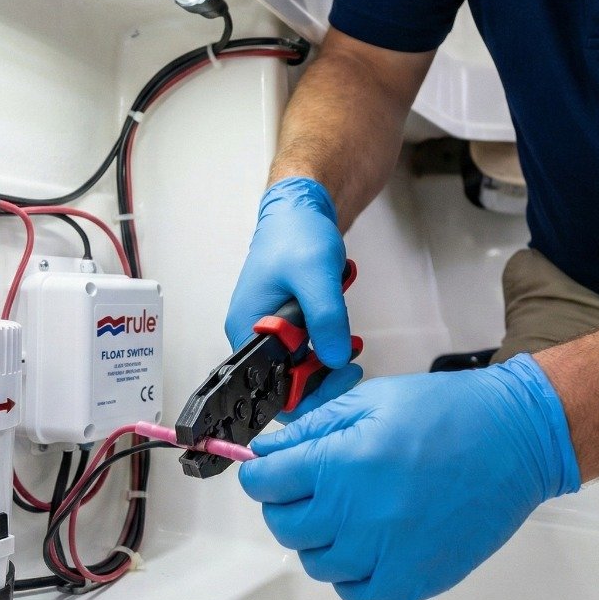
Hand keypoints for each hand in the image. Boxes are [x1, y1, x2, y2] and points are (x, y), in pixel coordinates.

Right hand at [225, 177, 361, 419]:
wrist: (301, 209)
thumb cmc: (297, 234)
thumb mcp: (315, 276)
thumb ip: (325, 319)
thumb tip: (335, 359)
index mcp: (247, 327)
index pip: (267, 386)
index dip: (304, 391)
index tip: (337, 374)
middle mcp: (253, 333)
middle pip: (284, 380)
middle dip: (321, 375)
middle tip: (351, 359)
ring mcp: (270, 327)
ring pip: (298, 365)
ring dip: (327, 357)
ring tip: (351, 341)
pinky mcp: (286, 321)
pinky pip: (306, 346)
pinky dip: (327, 340)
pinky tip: (342, 328)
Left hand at [237, 354, 580, 599]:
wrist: (516, 440)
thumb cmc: (450, 414)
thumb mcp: (372, 399)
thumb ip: (314, 427)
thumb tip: (270, 450)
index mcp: (341, 465)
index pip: (263, 483)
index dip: (261, 471)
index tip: (270, 467)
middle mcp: (355, 516)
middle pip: (284, 524)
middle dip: (285, 501)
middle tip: (310, 483)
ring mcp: (384, 554)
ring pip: (315, 561)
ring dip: (318, 537)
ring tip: (346, 510)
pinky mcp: (413, 580)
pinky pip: (355, 594)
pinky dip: (349, 574)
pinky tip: (365, 545)